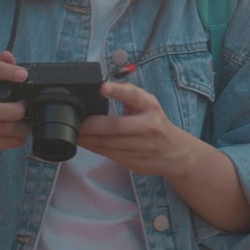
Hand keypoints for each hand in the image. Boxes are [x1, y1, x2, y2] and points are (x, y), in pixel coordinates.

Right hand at [0, 51, 31, 165]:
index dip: (2, 70)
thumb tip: (7, 55)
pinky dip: (18, 139)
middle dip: (15, 111)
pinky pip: (5, 142)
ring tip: (26, 123)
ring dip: (22, 127)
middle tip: (25, 108)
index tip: (23, 75)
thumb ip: (0, 68)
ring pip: (3, 128)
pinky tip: (19, 134)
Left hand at [77, 81, 198, 178]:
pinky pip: (108, 154)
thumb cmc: (156, 123)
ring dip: (87, 138)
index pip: (135, 97)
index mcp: (150, 108)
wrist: (176, 153)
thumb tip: (102, 88)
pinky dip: (93, 147)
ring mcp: (142, 148)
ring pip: (108, 144)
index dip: (118, 91)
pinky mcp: (134, 162)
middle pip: (115, 127)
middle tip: (75, 121)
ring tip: (73, 131)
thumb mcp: (148, 104)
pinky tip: (84, 142)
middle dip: (91, 125)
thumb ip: (128, 94)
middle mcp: (148, 127)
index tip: (103, 88)